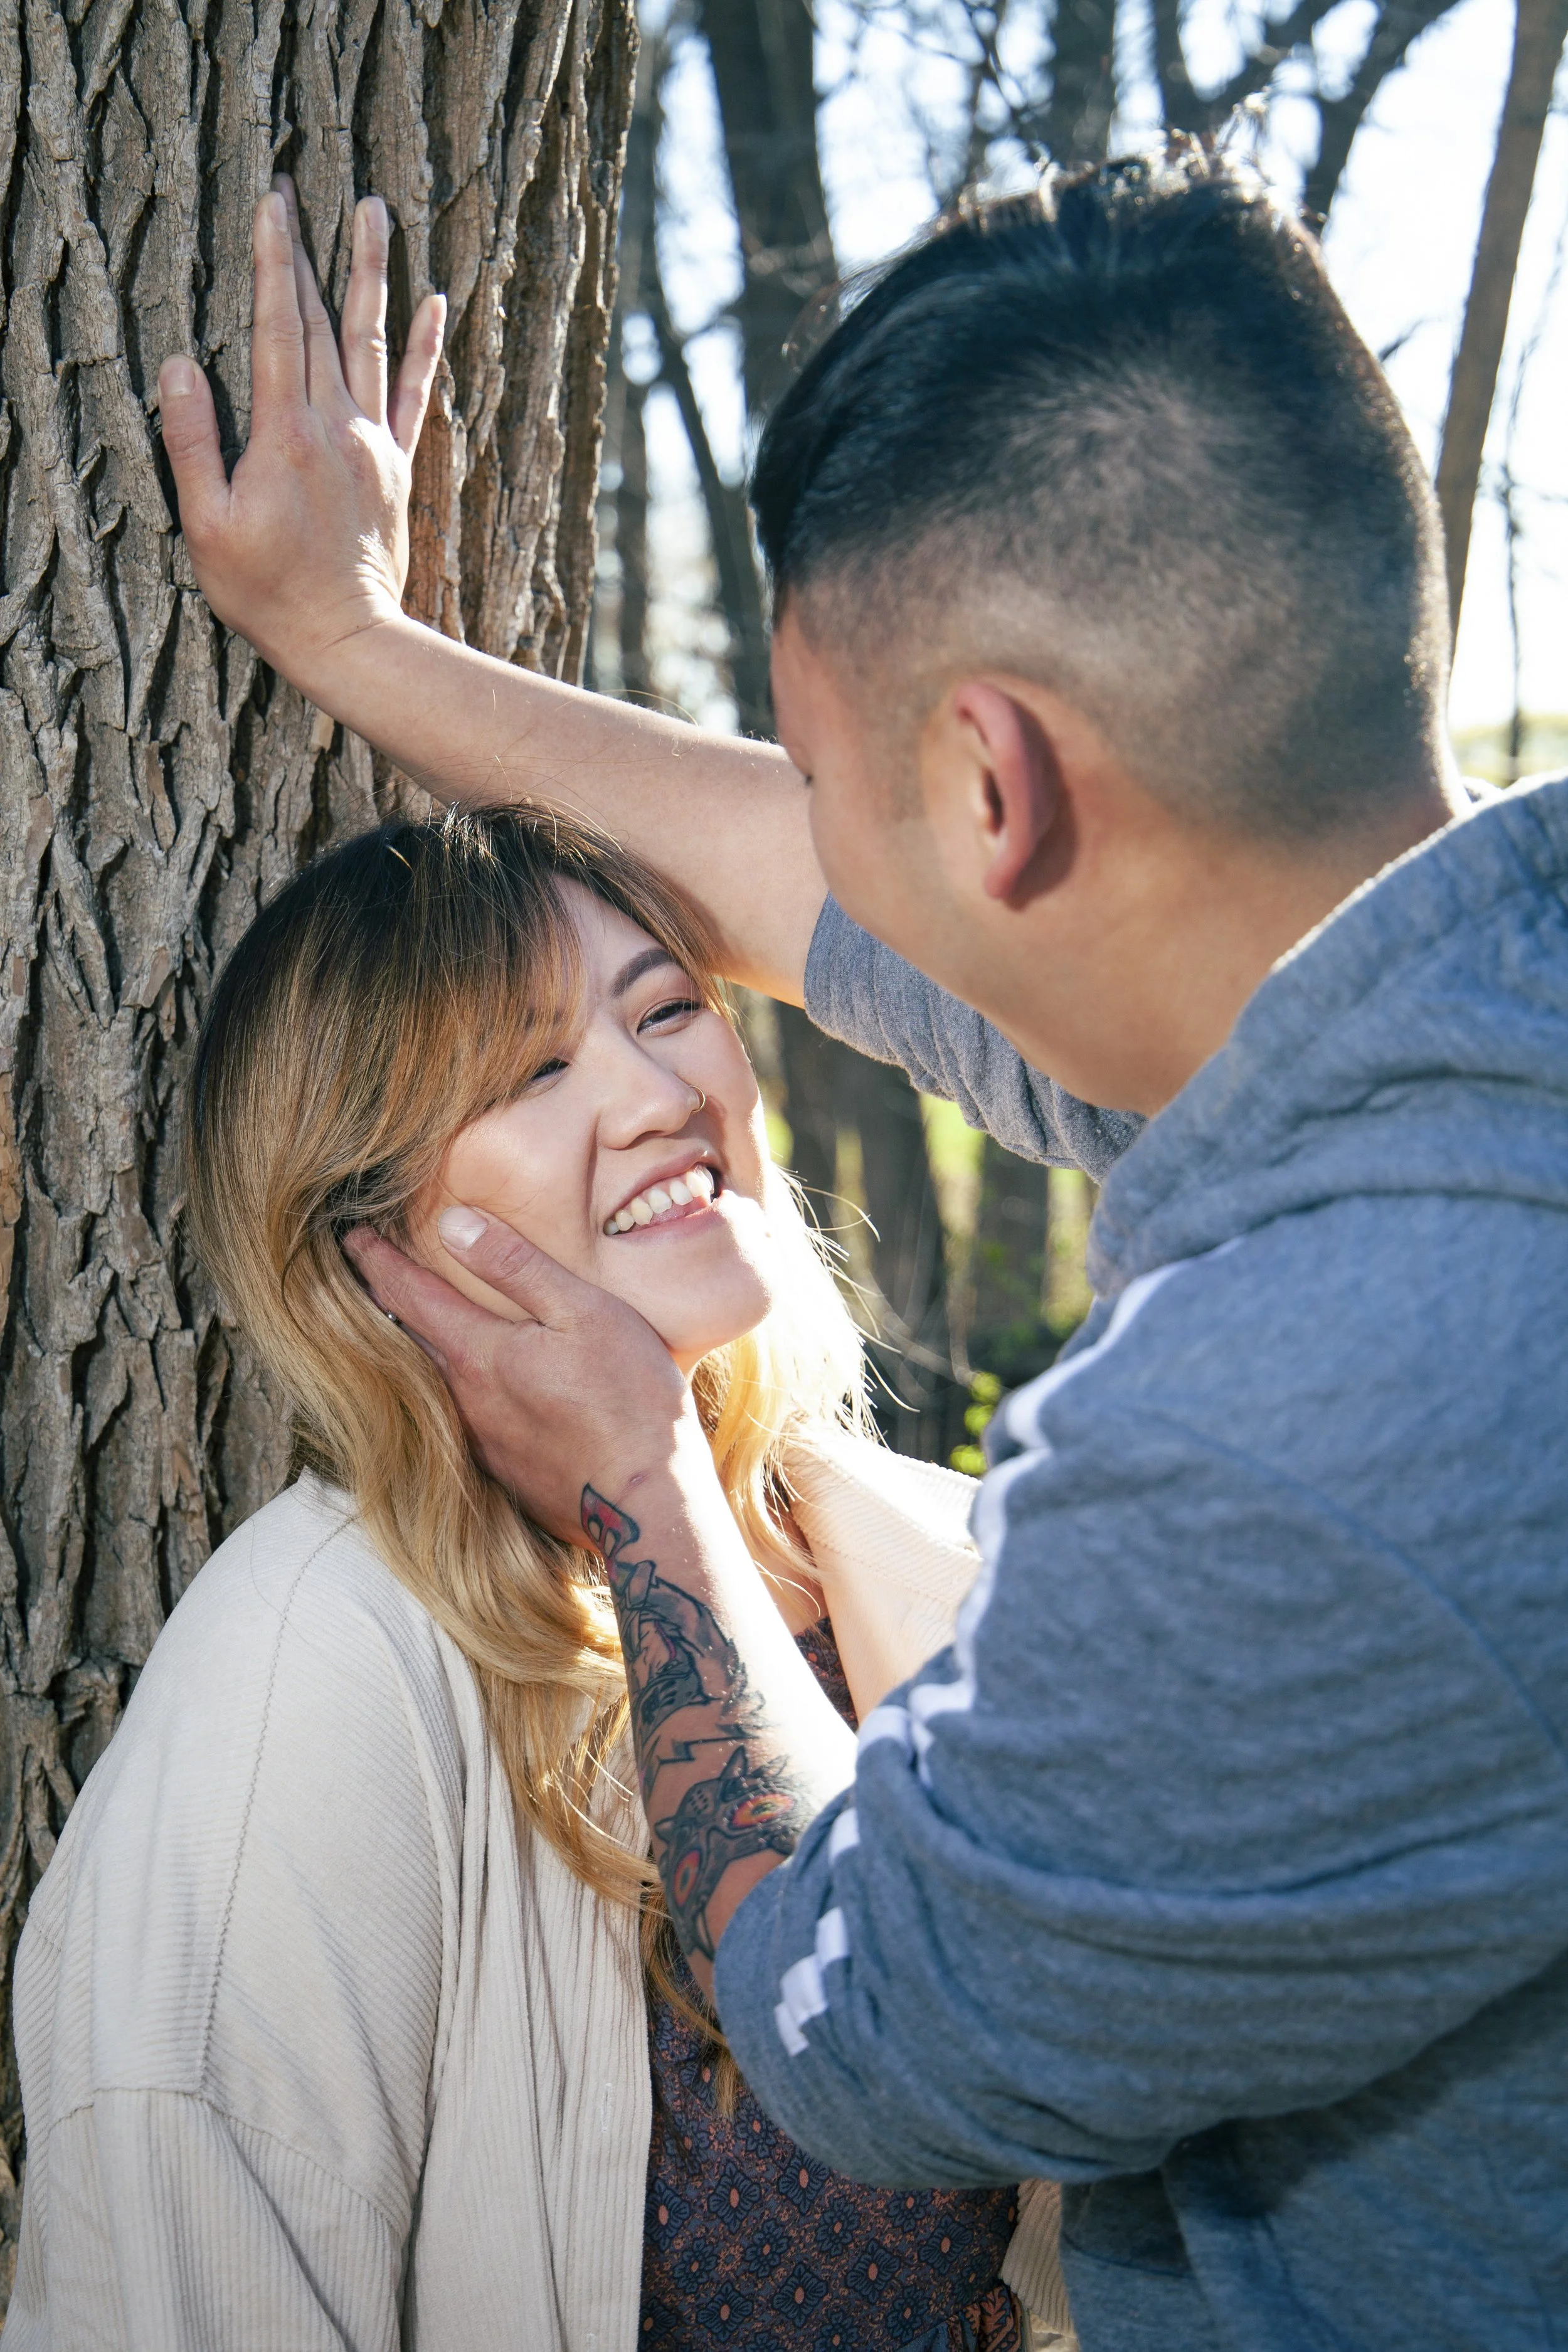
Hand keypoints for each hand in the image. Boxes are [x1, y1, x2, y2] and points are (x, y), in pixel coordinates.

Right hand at [156, 179, 444, 696]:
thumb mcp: (209, 526)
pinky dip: (425, 347)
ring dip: (370, 272)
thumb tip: (179, 366)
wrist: (348, 639)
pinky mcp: (397, 467)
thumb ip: (195, 443)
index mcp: (286, 434)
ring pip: (371, 340)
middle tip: (299, 188)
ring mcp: (373, 444)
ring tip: (374, 212)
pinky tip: (434, 303)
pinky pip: (415, 394)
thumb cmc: (269, 593)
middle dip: (307, 249)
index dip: (272, 260)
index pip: (277, 325)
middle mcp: (336, 426)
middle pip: (321, 320)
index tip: (270, 204)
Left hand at [344, 1210, 704, 1542]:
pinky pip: (458, 1417)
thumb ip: (517, 1266)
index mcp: (480, 1354)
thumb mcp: (584, 1311)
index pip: (409, 1295)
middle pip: (406, 1339)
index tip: (352, 1237)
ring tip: (406, 1321)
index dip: (377, 1261)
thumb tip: (451, 1224)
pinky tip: (464, 1386)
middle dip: (383, 1301)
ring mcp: (479, 1441)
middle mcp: (464, 1400)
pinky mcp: (501, 1471)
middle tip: (363, 1272)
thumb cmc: (629, 1399)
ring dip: (412, 1347)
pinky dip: (446, 1387)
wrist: (647, 1503)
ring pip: (430, 1381)